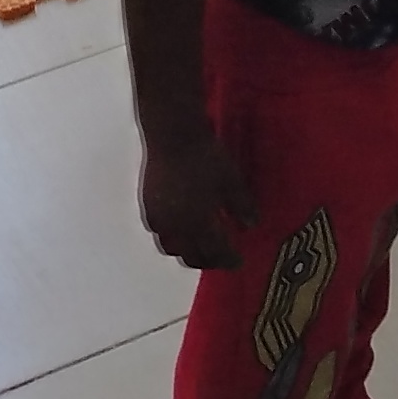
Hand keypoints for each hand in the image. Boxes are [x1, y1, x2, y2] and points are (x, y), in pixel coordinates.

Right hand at [139, 130, 254, 269]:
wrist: (172, 136)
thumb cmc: (205, 156)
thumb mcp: (231, 180)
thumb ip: (241, 206)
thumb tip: (250, 225)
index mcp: (197, 224)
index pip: (215, 252)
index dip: (228, 260)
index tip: (238, 262)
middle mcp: (174, 227)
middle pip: (190, 256)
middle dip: (207, 261)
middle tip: (220, 260)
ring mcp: (158, 217)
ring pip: (171, 247)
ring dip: (186, 252)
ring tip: (199, 247)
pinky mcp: (147, 205)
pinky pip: (160, 232)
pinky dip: (172, 237)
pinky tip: (180, 227)